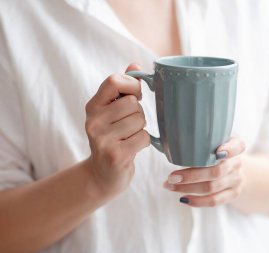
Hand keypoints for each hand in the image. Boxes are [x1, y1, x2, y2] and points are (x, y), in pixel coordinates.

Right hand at [84, 64, 149, 195]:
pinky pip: (143, 137)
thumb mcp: (111, 113)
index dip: (132, 86)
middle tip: (128, 126)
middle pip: (133, 103)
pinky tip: (132, 148)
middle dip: (138, 114)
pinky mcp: (116, 155)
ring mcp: (102, 139)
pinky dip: (143, 142)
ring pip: (140, 120)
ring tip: (128, 137)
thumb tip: (135, 65)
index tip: (135, 96)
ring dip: (140, 129)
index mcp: (93, 106)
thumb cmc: (112, 138)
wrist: (102, 175)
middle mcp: (93, 121)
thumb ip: (122, 89)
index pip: (115, 81)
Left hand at [163, 137, 245, 206]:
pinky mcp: (233, 194)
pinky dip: (197, 201)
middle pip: (216, 171)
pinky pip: (214, 201)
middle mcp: (237, 163)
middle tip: (171, 176)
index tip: (217, 153)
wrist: (233, 170)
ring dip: (188, 188)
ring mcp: (236, 180)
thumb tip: (168, 145)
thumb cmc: (215, 153)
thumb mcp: (213, 142)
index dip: (229, 150)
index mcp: (234, 145)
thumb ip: (200, 141)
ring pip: (212, 187)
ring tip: (171, 186)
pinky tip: (184, 199)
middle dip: (191, 176)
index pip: (238, 146)